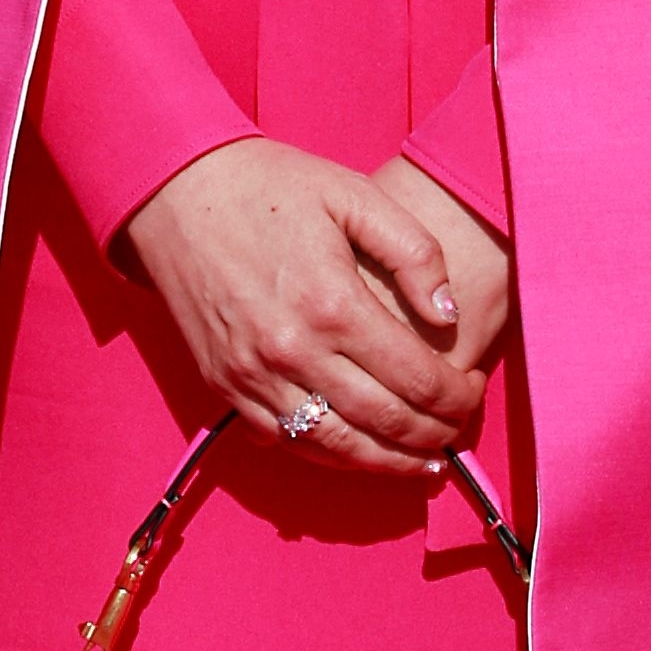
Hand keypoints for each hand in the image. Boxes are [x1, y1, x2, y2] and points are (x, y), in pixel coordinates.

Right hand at [121, 140, 486, 472]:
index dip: (458, 397)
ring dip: (388, 463)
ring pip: (337, 447)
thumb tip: (449, 316)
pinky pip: (286, 441)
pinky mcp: (224, 386)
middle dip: (434, 436)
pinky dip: (330, 455)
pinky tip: (360, 449)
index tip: (474, 391)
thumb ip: (414, 253)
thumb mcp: (354, 195)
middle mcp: (293, 351)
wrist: (177, 192)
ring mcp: (254, 376)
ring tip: (423, 463)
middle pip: (385, 423)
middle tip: (458, 431)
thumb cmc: (272, 186)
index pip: (418, 380)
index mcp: (334, 304)